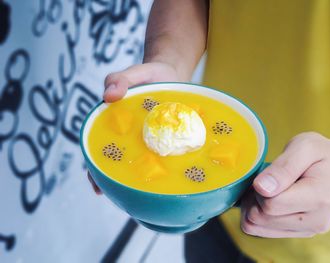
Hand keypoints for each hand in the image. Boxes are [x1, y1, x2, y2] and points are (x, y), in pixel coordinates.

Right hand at [87, 62, 180, 193]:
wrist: (171, 74)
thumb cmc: (149, 75)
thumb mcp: (134, 73)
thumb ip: (120, 79)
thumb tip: (109, 96)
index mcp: (115, 123)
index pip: (100, 148)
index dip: (95, 168)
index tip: (96, 187)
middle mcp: (130, 135)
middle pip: (119, 161)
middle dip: (116, 179)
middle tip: (118, 196)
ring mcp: (149, 138)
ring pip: (141, 162)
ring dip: (140, 178)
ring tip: (145, 195)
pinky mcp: (166, 137)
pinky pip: (163, 153)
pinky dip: (164, 165)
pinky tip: (171, 176)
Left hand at [241, 132, 329, 237]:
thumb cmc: (320, 154)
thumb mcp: (304, 146)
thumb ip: (283, 167)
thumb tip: (261, 187)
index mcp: (320, 198)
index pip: (271, 204)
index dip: (259, 188)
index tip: (267, 174)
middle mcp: (317, 220)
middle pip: (262, 217)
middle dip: (254, 198)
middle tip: (263, 180)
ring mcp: (308, 230)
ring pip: (258, 227)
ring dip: (252, 207)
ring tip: (264, 190)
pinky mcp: (298, 233)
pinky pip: (261, 231)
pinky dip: (256, 216)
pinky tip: (265, 200)